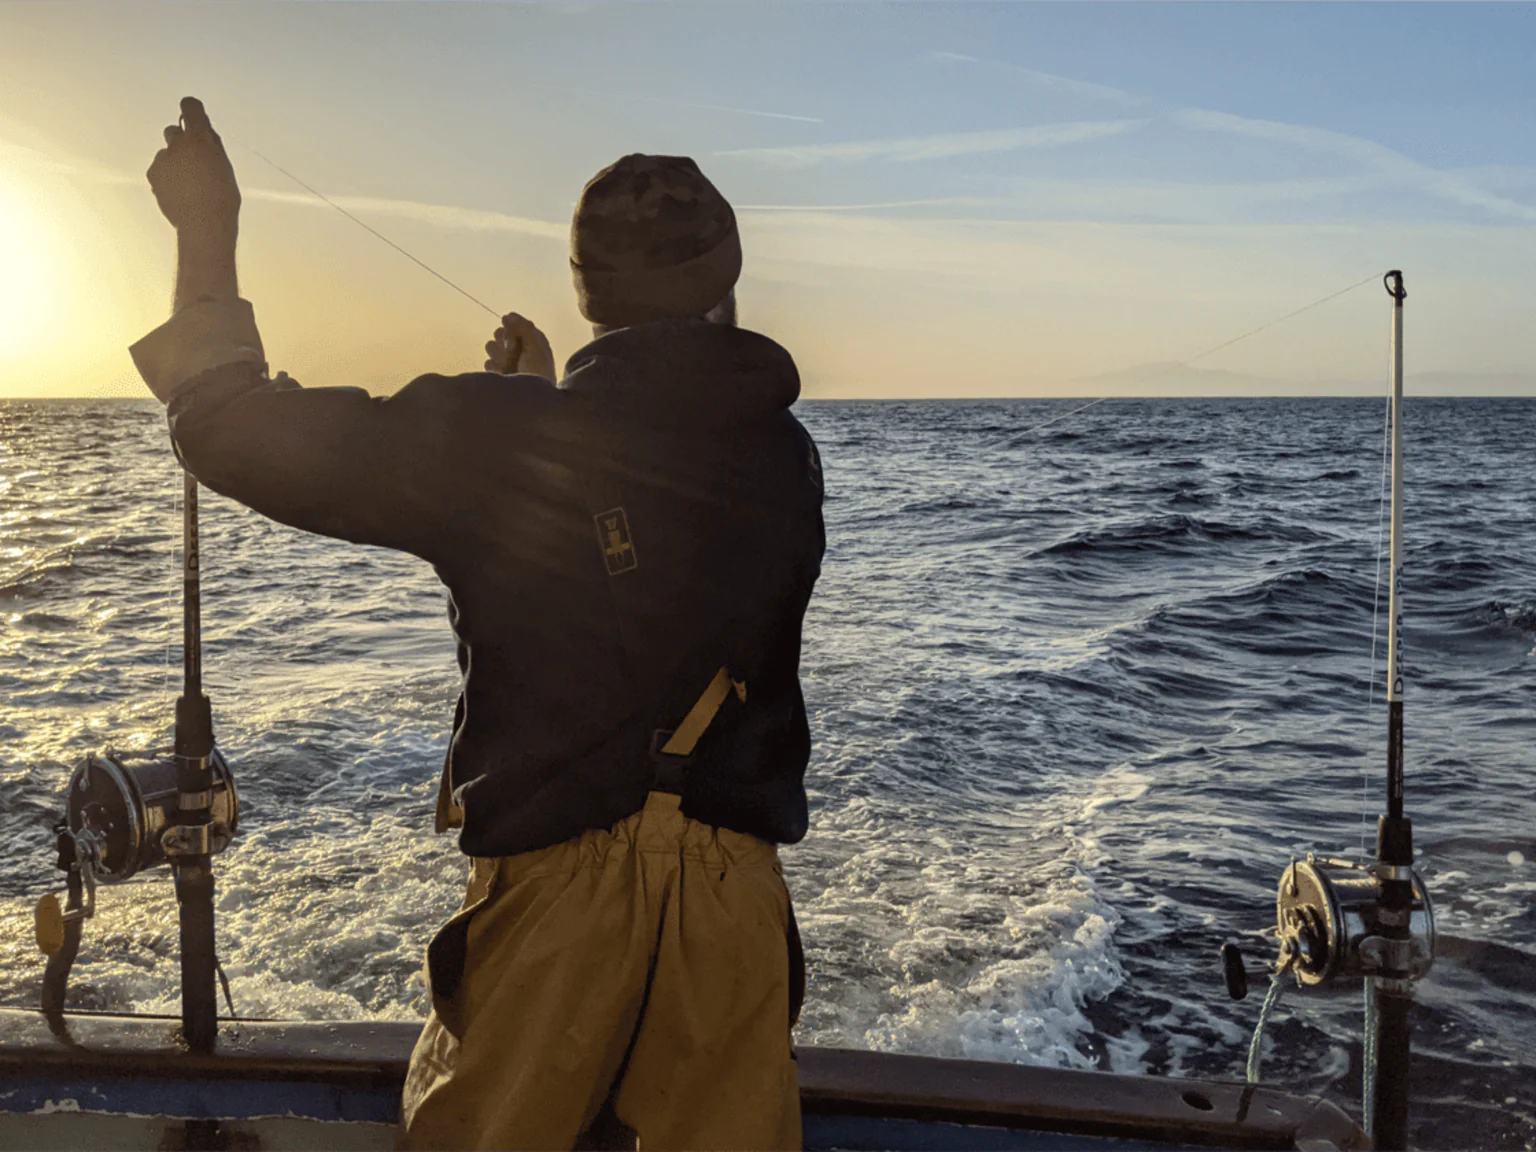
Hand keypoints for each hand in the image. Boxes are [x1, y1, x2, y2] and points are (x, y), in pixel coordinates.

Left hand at [147, 97, 240, 241]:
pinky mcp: (153, 175)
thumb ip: (213, 146)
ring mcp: (163, 160)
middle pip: (175, 130)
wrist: (204, 224)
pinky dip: (167, 176)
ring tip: (190, 182)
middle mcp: (177, 145)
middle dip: (183, 140)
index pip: (190, 108)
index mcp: (199, 139)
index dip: (192, 110)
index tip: (192, 111)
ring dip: (175, 161)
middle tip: (195, 157)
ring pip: (166, 152)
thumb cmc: (220, 200)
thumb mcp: (225, 167)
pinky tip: (181, 191)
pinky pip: (159, 169)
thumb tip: (207, 135)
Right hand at [485, 313, 555, 381]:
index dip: (512, 325)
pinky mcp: (497, 375)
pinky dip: (495, 366)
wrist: (532, 401)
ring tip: (508, 364)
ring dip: (498, 353)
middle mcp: (518, 349)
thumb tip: (507, 315)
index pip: (515, 323)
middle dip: (504, 339)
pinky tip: (504, 373)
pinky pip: (488, 363)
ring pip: (490, 345)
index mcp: (531, 340)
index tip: (513, 329)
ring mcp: (506, 362)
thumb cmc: (539, 372)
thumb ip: (524, 327)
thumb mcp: (537, 346)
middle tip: (513, 350)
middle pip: (500, 332)